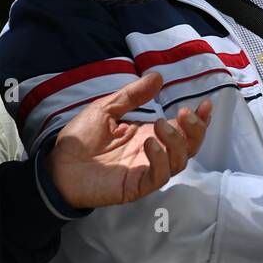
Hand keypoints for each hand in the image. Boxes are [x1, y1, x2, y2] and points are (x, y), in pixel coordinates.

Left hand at [45, 70, 211, 207]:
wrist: (57, 165)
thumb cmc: (80, 139)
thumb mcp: (107, 108)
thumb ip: (133, 95)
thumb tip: (158, 76)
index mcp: (149, 135)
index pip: (183, 130)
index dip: (199, 119)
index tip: (206, 104)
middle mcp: (153, 154)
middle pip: (189, 147)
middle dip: (196, 130)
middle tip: (184, 114)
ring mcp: (146, 171)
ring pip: (179, 162)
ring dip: (176, 141)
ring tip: (159, 125)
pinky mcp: (136, 186)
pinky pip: (158, 177)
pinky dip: (160, 160)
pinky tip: (149, 144)